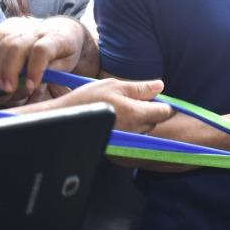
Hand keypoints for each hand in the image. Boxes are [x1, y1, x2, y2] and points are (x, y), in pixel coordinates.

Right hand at [0, 17, 88, 98]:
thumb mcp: (68, 63)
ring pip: (1, 45)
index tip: (31, 86)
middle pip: (16, 47)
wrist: (62, 28)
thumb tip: (34, 83)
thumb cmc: (65, 51)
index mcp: (55, 38)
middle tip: (7, 89)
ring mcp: (19, 27)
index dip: (34, 69)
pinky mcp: (7, 27)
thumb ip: (53, 72)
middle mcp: (35, 30)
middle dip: (9, 71)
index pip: (41, 50)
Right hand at [52, 78, 173, 134]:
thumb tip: (160, 86)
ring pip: (143, 129)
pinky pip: (132, 135)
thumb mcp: (114, 85)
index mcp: (136, 114)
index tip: (156, 97)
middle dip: (150, 110)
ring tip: (120, 107)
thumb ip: (140, 88)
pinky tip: (115, 117)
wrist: (64, 119)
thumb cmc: (88, 99)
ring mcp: (126, 139)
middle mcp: (134, 130)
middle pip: (154, 121)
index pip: (164, 112)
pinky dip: (129, 127)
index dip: (164, 103)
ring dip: (139, 119)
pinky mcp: (118, 144)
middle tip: (132, 99)